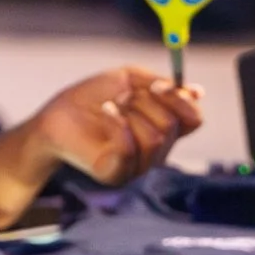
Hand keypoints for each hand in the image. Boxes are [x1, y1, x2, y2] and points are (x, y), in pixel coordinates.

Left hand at [31, 66, 201, 185]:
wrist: (56, 115)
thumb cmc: (91, 98)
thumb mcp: (130, 79)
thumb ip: (164, 85)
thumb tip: (198, 92)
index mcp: (164, 129)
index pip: (194, 120)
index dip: (181, 100)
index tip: (158, 85)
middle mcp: (156, 152)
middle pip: (173, 126)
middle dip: (146, 102)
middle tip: (123, 96)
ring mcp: (137, 166)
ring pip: (156, 137)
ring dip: (130, 112)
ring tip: (110, 107)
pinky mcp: (116, 174)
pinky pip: (130, 148)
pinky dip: (117, 123)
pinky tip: (105, 112)